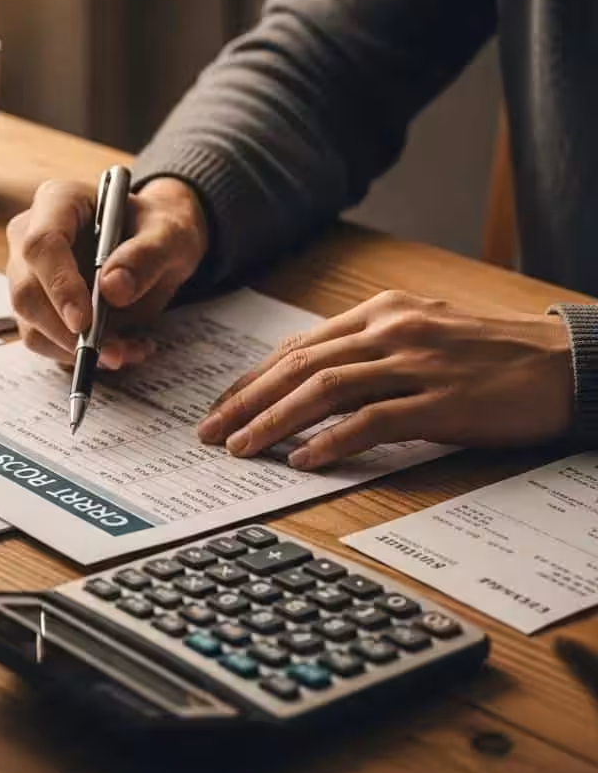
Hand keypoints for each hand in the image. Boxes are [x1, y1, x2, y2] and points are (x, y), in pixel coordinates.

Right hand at [6, 176, 207, 367]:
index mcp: (58, 202)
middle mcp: (30, 237)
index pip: (42, 245)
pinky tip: (120, 347)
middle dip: (68, 333)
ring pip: (32, 327)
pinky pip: (47, 343)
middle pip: (27, 293)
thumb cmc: (157, 230)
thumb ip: (146, 256)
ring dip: (78, 351)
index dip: (59, 286)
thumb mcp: (169, 235)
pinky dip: (81, 356)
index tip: (84, 322)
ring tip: (129, 349)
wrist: (155, 246)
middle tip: (115, 352)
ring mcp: (28, 275)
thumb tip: (113, 289)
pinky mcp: (37, 309)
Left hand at [197, 290, 573, 468]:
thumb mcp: (422, 333)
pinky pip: (373, 421)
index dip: (253, 379)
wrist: (567, 363)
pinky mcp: (442, 402)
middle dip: (246, 400)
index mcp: (382, 312)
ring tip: (241, 448)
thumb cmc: (490, 354)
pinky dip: (332, 441)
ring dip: (274, 421)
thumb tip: (306, 378)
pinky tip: (304, 459)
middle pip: (299, 366)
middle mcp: (392, 331)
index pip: (299, 347)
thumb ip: (366, 349)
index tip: (223, 406)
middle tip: (211, 431)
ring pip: (323, 390)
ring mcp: (416, 364)